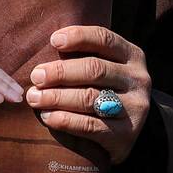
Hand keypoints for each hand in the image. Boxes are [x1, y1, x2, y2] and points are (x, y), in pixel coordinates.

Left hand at [25, 25, 151, 164]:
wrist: (128, 130)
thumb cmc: (103, 88)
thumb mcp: (102, 66)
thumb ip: (81, 55)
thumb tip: (46, 50)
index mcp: (131, 55)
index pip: (104, 39)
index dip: (78, 37)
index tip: (53, 40)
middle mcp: (138, 79)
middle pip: (94, 69)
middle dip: (60, 72)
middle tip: (36, 77)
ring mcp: (135, 108)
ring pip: (90, 98)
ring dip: (56, 97)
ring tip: (34, 98)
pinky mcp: (126, 135)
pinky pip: (90, 125)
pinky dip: (64, 120)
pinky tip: (47, 116)